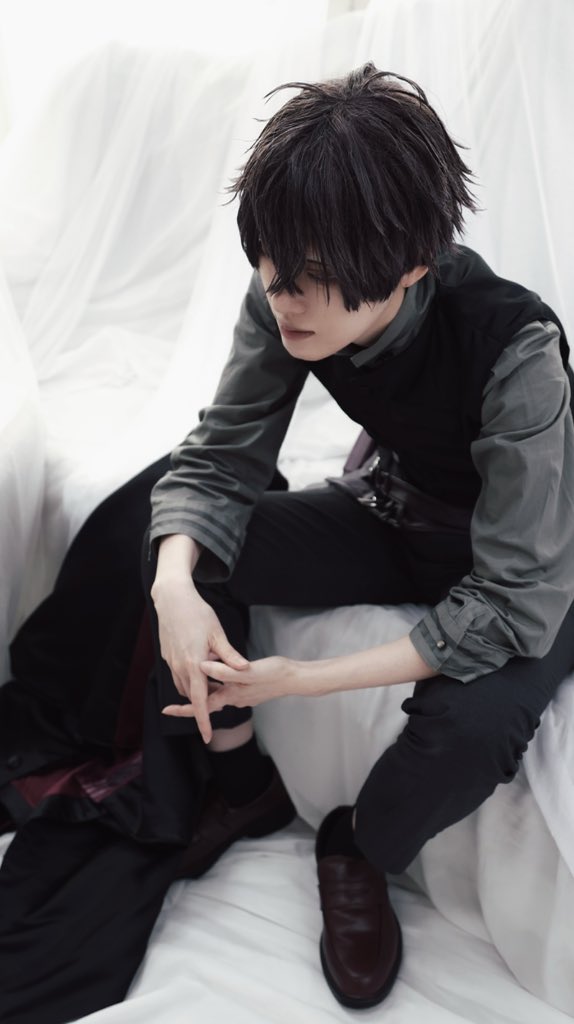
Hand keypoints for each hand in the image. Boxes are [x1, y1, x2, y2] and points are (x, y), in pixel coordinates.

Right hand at [152, 578, 247, 741]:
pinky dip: (190, 680)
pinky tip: (202, 670)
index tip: (207, 737)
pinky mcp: (167, 656)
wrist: (172, 599)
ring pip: (185, 686)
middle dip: (206, 702)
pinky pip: (179, 676)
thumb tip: (244, 670)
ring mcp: (171, 662)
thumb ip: (230, 655)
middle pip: (194, 696)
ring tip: (215, 683)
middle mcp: (180, 667)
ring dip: (198, 690)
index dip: (204, 721)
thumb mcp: (218, 634)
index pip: (200, 701)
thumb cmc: (197, 614)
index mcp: (194, 664)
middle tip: (225, 697)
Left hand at [162, 655, 300, 718]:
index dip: (183, 709)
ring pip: (217, 694)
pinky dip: (217, 683)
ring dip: (204, 690)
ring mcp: (242, 695)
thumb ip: (224, 671)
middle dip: (190, 701)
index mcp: (231, 694)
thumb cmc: (274, 674)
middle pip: (206, 702)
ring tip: (190, 680)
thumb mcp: (248, 671)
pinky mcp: (248, 688)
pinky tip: (216, 672)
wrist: (295, 678)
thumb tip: (201, 668)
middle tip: (171, 699)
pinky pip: (226, 688)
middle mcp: (234, 698)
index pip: (202, 706)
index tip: (166, 711)